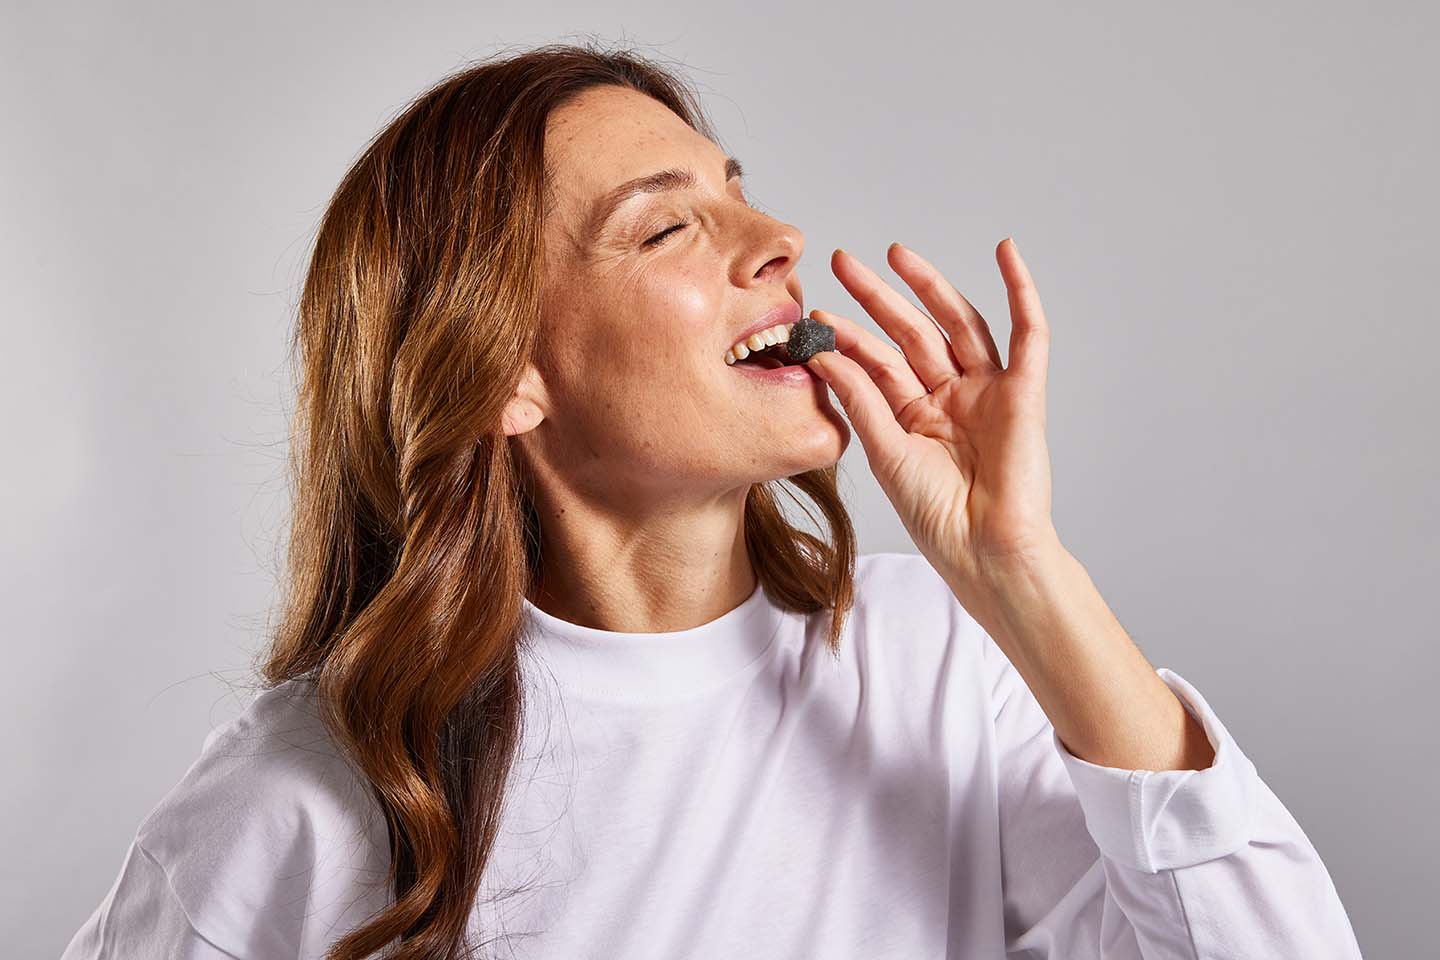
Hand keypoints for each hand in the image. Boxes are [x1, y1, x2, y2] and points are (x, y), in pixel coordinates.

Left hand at [804, 238, 1061, 583]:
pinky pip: (1028, 332)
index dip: (847, 336)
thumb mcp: (884, 450)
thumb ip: (859, 397)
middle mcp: (951, 397)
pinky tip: (1006, 253)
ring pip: (958, 324)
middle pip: (913, 332)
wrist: (982, 549)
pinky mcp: (1024, 391)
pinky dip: (1021, 290)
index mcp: (916, 415)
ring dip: (930, 285)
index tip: (813, 313)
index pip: (878, 361)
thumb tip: (823, 351)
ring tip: (895, 253)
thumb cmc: (935, 514)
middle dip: (878, 296)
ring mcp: (988, 391)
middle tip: (841, 261)